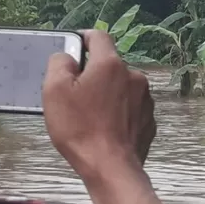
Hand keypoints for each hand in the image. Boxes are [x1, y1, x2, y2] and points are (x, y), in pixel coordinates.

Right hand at [42, 30, 155, 179]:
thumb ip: (60, 64)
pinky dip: (118, 113)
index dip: (83, 39)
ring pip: (122, 88)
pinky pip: (130, 109)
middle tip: (75, 94)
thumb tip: (68, 58)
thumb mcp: (55, 91)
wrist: (111, 167)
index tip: (74, 49)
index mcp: (111, 64)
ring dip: (107, 95)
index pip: (99, 36)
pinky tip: (105, 129)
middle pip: (110, 65)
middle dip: (93, 74)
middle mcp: (134, 77)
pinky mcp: (149, 120)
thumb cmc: (80, 129)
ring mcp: (146, 100)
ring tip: (90, 116)